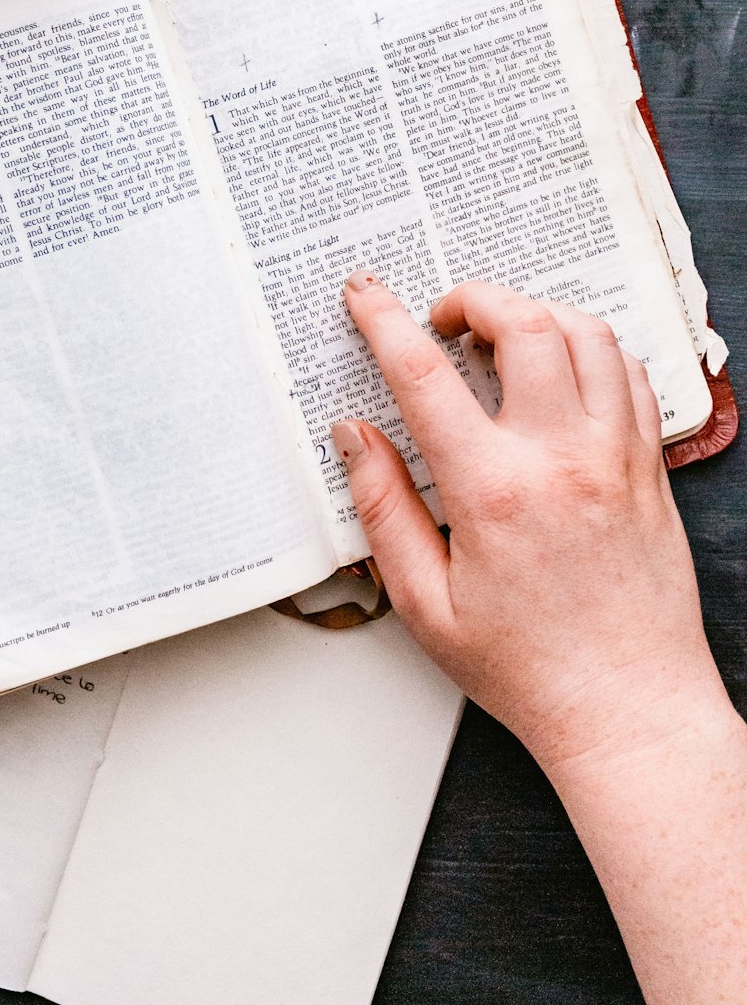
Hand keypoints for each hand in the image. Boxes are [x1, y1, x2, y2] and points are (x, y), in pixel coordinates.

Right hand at [333, 274, 726, 774]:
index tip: (366, 295)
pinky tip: (563, 371)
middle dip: (471, 297)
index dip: (385, 320)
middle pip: (522, 323)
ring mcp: (617, 457)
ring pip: (587, 334)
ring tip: (501, 335)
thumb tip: (355, 437)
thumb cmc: (529, 669)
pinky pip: (631, 374)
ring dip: (536, 314)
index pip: (426, 375)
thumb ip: (383, 509)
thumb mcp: (425, 604)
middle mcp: (562, 459)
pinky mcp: (650, 468)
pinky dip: (593, 350)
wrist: (630, 709)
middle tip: (442, 316)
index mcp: (493, 492)